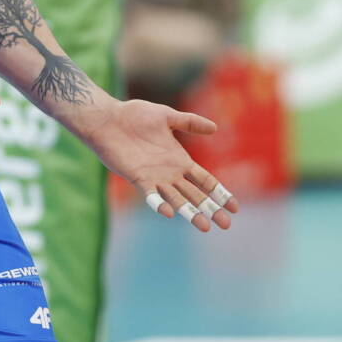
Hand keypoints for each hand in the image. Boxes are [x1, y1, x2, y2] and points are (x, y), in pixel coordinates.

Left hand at [83, 99, 239, 232]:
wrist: (107, 117)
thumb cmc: (134, 115)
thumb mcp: (167, 116)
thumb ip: (189, 122)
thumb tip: (215, 128)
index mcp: (180, 160)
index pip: (205, 181)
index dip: (220, 193)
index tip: (234, 207)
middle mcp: (170, 173)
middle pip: (195, 195)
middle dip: (211, 209)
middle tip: (226, 225)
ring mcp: (154, 177)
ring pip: (177, 199)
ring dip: (190, 213)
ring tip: (204, 226)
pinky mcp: (137, 177)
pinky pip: (150, 194)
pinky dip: (159, 203)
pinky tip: (169, 213)